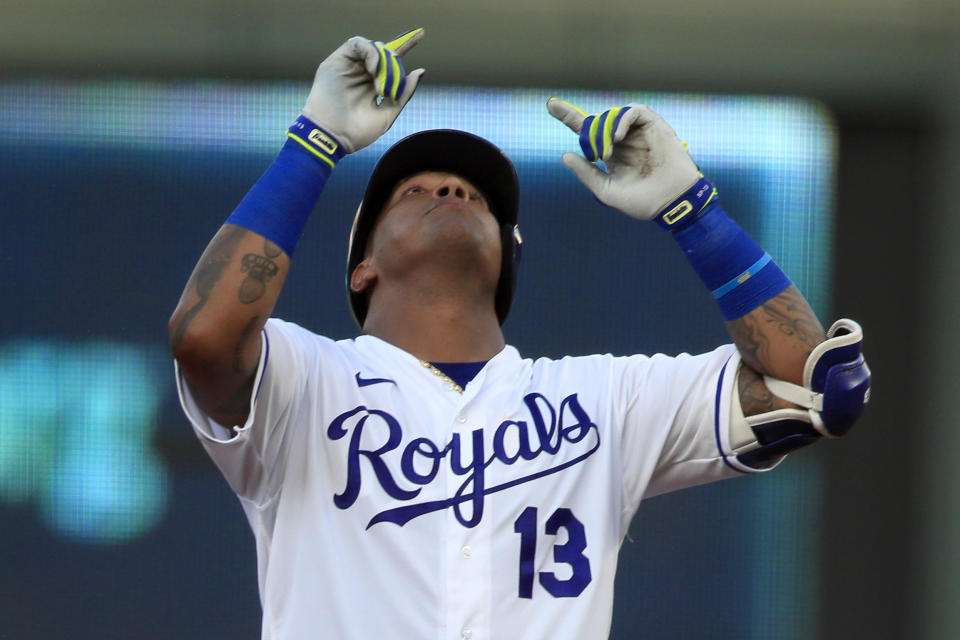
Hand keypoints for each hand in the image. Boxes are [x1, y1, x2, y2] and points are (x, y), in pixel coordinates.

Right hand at [302, 28, 425, 153]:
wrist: (333, 137)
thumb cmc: (358, 132)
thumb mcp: (388, 113)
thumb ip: (403, 93)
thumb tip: (420, 71)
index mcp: (374, 85)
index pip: (392, 62)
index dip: (406, 46)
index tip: (421, 34)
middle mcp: (362, 73)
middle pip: (385, 54)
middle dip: (394, 64)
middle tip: (390, 85)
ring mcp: (350, 67)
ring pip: (373, 48)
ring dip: (383, 60)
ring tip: (380, 80)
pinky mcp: (337, 61)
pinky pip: (357, 44)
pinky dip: (370, 52)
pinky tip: (374, 68)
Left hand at [546, 99, 700, 220]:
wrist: (671, 202)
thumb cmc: (642, 201)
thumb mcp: (607, 190)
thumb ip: (586, 173)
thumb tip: (565, 156)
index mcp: (610, 154)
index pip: (586, 131)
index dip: (569, 117)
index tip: (551, 105)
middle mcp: (622, 140)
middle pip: (597, 121)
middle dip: (586, 126)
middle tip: (594, 150)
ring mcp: (638, 132)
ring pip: (613, 115)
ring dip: (605, 128)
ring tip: (607, 149)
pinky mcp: (654, 126)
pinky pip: (634, 111)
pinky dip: (622, 120)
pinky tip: (617, 137)